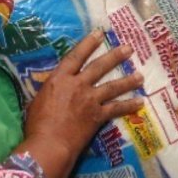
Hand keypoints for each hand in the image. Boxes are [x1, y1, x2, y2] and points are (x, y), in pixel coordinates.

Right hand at [21, 31, 143, 177]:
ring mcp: (90, 100)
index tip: (99, 33)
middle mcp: (77, 85)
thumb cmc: (36, 124)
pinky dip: (129, 105)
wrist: (49, 144)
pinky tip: (140, 102)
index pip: (76, 56)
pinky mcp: (98, 115)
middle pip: (99, 67)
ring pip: (112, 86)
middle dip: (115, 56)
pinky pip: (117, 108)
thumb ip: (49, 91)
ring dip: (128, 80)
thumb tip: (52, 88)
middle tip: (129, 49)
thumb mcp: (37, 101)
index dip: (88, 44)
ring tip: (141, 76)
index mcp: (59, 79)